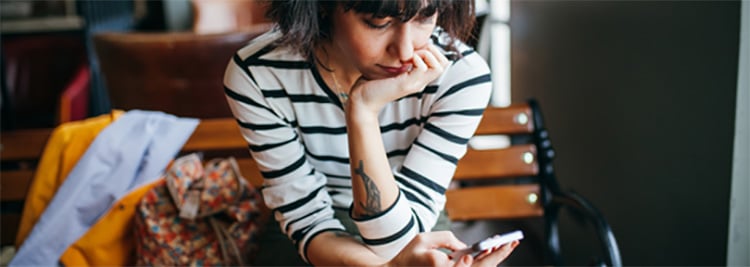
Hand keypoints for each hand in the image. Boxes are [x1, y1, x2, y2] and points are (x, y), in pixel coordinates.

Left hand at [347, 45, 449, 115]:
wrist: (362, 99)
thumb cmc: (373, 81)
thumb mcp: (391, 67)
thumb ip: (402, 59)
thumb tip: (409, 45)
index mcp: (418, 78)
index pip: (441, 62)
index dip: (433, 50)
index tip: (416, 48)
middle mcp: (420, 82)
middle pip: (444, 64)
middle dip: (433, 50)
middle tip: (415, 50)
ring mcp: (415, 84)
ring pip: (438, 66)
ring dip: (426, 54)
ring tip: (411, 54)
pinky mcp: (406, 85)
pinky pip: (423, 68)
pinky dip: (416, 59)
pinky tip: (404, 60)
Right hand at [387, 231, 519, 266]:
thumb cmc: (407, 256)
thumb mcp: (424, 238)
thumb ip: (446, 239)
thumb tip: (464, 248)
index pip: (470, 264)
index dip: (486, 255)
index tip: (493, 245)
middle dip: (498, 255)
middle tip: (512, 243)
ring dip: (493, 259)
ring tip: (505, 245)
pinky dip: (482, 261)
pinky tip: (489, 251)